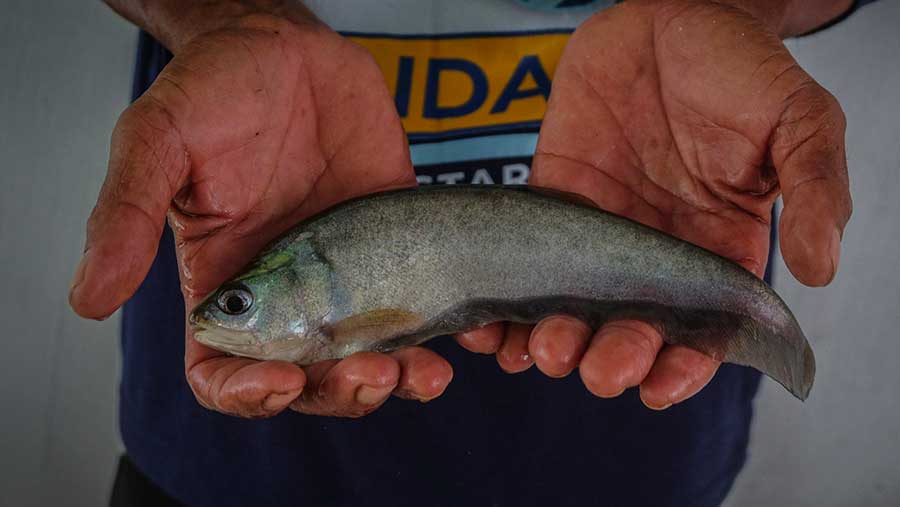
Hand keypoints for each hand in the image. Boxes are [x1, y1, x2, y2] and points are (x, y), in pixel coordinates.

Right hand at [69, 10, 451, 417]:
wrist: (288, 48)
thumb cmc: (215, 89)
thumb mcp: (159, 141)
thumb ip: (127, 214)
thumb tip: (87, 298)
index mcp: (225, 283)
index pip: (223, 368)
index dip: (245, 394)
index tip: (279, 383)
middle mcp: (287, 292)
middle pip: (309, 375)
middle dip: (340, 391)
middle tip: (370, 374)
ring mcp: (345, 274)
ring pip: (370, 354)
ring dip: (396, 378)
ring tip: (424, 373)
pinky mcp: (394, 248)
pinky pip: (418, 306)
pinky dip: (438, 334)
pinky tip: (459, 338)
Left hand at [457, 0, 851, 408]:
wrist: (673, 14)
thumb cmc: (740, 67)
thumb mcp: (800, 122)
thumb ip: (816, 191)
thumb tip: (822, 269)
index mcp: (717, 249)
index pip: (701, 330)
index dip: (683, 368)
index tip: (659, 388)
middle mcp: (654, 253)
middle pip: (630, 330)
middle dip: (613, 359)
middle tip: (597, 368)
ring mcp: (600, 232)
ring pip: (574, 307)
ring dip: (557, 342)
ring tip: (545, 352)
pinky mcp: (554, 201)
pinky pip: (528, 261)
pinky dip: (510, 302)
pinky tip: (494, 331)